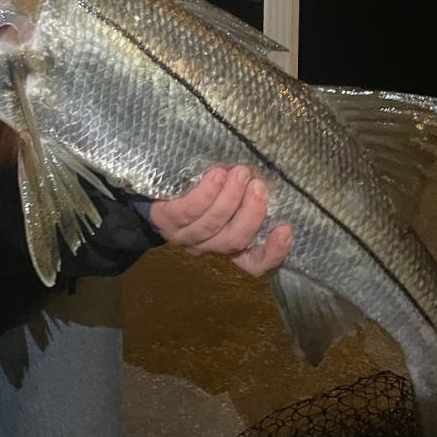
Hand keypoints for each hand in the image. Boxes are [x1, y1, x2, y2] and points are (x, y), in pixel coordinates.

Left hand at [149, 165, 292, 277]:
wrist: (151, 192)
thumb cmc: (199, 191)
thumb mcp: (226, 198)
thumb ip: (246, 197)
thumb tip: (272, 178)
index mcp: (228, 246)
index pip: (255, 263)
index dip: (273, 253)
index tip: (286, 228)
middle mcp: (209, 246)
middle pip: (236, 240)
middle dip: (251, 212)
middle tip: (258, 185)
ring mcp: (186, 236)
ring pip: (213, 224)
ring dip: (229, 198)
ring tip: (240, 172)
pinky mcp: (166, 220)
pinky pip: (189, 210)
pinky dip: (206, 193)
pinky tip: (216, 174)